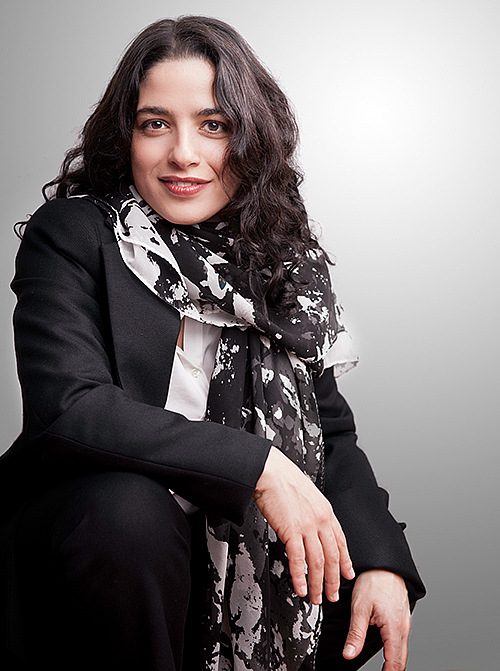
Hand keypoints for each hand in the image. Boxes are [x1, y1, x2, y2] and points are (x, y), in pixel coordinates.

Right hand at [253, 446, 354, 604]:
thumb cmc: (283, 479)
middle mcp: (321, 520)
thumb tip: (308, 527)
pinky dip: (299, 577)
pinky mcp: (291, 530)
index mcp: (326, 511)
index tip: (346, 574)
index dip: (345, 561)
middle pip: (332, 557)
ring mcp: (307, 526)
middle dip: (333, 580)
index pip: (340, 542)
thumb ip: (312, 512)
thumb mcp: (306, 494)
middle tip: (332, 595)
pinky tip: (299, 588)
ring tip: (315, 597)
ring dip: (317, 584)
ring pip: (317, 562)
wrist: (270, 471)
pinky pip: (298, 559)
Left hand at [343, 569, 410, 670]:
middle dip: (392, 670)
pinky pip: (402, 640)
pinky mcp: (403, 617)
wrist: (384, 564)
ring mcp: (405, 622)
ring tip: (384, 669)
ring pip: (403, 650)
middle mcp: (404, 627)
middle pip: (401, 660)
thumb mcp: (360, 608)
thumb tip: (349, 654)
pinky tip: (388, 653)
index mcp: (395, 628)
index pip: (394, 662)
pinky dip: (396, 650)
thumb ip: (355, 634)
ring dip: (394, 662)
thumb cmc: (373, 581)